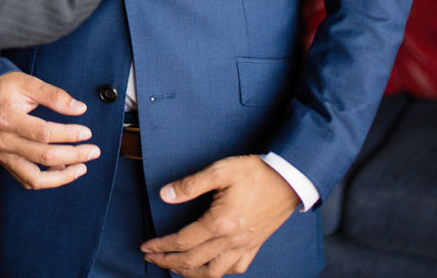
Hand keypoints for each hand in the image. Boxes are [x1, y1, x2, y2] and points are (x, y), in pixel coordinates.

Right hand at [0, 72, 100, 189]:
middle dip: (73, 155)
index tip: (86, 132)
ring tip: (81, 168)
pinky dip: (47, 180)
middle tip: (93, 151)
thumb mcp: (28, 83)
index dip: (68, 135)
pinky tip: (62, 170)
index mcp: (7, 118)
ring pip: (35, 178)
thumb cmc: (3, 89)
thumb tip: (79, 108)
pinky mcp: (5, 162)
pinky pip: (27, 180)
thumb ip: (54, 95)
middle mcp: (3, 141)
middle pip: (43, 156)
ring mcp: (2, 155)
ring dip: (62, 177)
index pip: (44, 134)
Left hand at [140, 155, 299, 275]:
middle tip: (152, 257)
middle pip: (193, 262)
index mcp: (220, 223)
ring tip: (175, 267)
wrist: (290, 179)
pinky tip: (210, 267)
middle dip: (168, 262)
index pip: (182, 242)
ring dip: (190, 274)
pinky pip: (235, 269)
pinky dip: (218, 273)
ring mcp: (244, 246)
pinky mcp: (255, 246)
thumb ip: (191, 184)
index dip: (161, 246)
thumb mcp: (221, 170)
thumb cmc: (256, 173)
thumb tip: (165, 195)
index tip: (146, 246)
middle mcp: (231, 240)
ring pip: (213, 273)